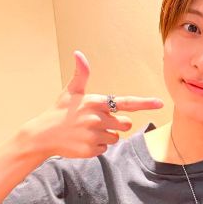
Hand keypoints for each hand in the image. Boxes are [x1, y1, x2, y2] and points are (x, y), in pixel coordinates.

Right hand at [21, 51, 163, 158]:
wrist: (42, 135)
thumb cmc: (60, 112)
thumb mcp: (70, 92)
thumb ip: (81, 74)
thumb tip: (79, 54)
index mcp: (96, 102)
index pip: (126, 103)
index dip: (144, 103)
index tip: (160, 103)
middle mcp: (97, 118)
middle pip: (125, 124)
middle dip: (116, 124)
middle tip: (96, 122)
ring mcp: (94, 135)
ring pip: (115, 138)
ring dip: (105, 136)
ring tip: (87, 131)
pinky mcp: (91, 149)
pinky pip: (105, 149)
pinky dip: (97, 147)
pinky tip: (83, 141)